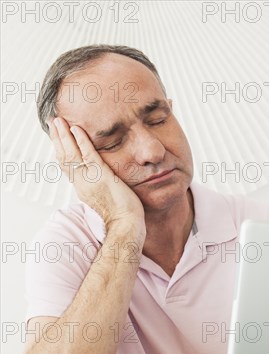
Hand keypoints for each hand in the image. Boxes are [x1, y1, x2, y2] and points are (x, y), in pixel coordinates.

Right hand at [48, 117, 144, 232]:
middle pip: (63, 157)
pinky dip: (81, 140)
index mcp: (82, 188)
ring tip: (58, 120)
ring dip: (64, 135)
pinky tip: (76, 128)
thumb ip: (100, 188)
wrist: (125, 226)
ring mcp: (89, 179)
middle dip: (57, 139)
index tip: (58, 138)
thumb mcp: (105, 199)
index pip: (67, 166)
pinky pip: (88, 155)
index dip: (61, 151)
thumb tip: (104, 182)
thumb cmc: (121, 217)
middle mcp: (81, 183)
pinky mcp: (100, 176)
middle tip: (52, 122)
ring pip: (71, 154)